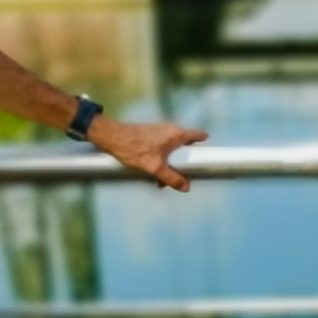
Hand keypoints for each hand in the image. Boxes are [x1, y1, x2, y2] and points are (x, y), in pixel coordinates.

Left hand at [92, 118, 209, 189]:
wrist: (112, 137)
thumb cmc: (135, 149)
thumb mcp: (155, 168)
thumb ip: (171, 178)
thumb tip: (186, 187)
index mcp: (177, 134)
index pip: (199, 136)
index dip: (205, 147)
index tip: (205, 159)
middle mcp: (171, 130)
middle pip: (186, 146)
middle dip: (183, 162)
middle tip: (178, 177)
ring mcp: (160, 131)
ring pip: (173, 149)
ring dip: (170, 164)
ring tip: (159, 180)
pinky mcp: (151, 134)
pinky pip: (163, 148)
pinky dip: (161, 159)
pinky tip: (151, 171)